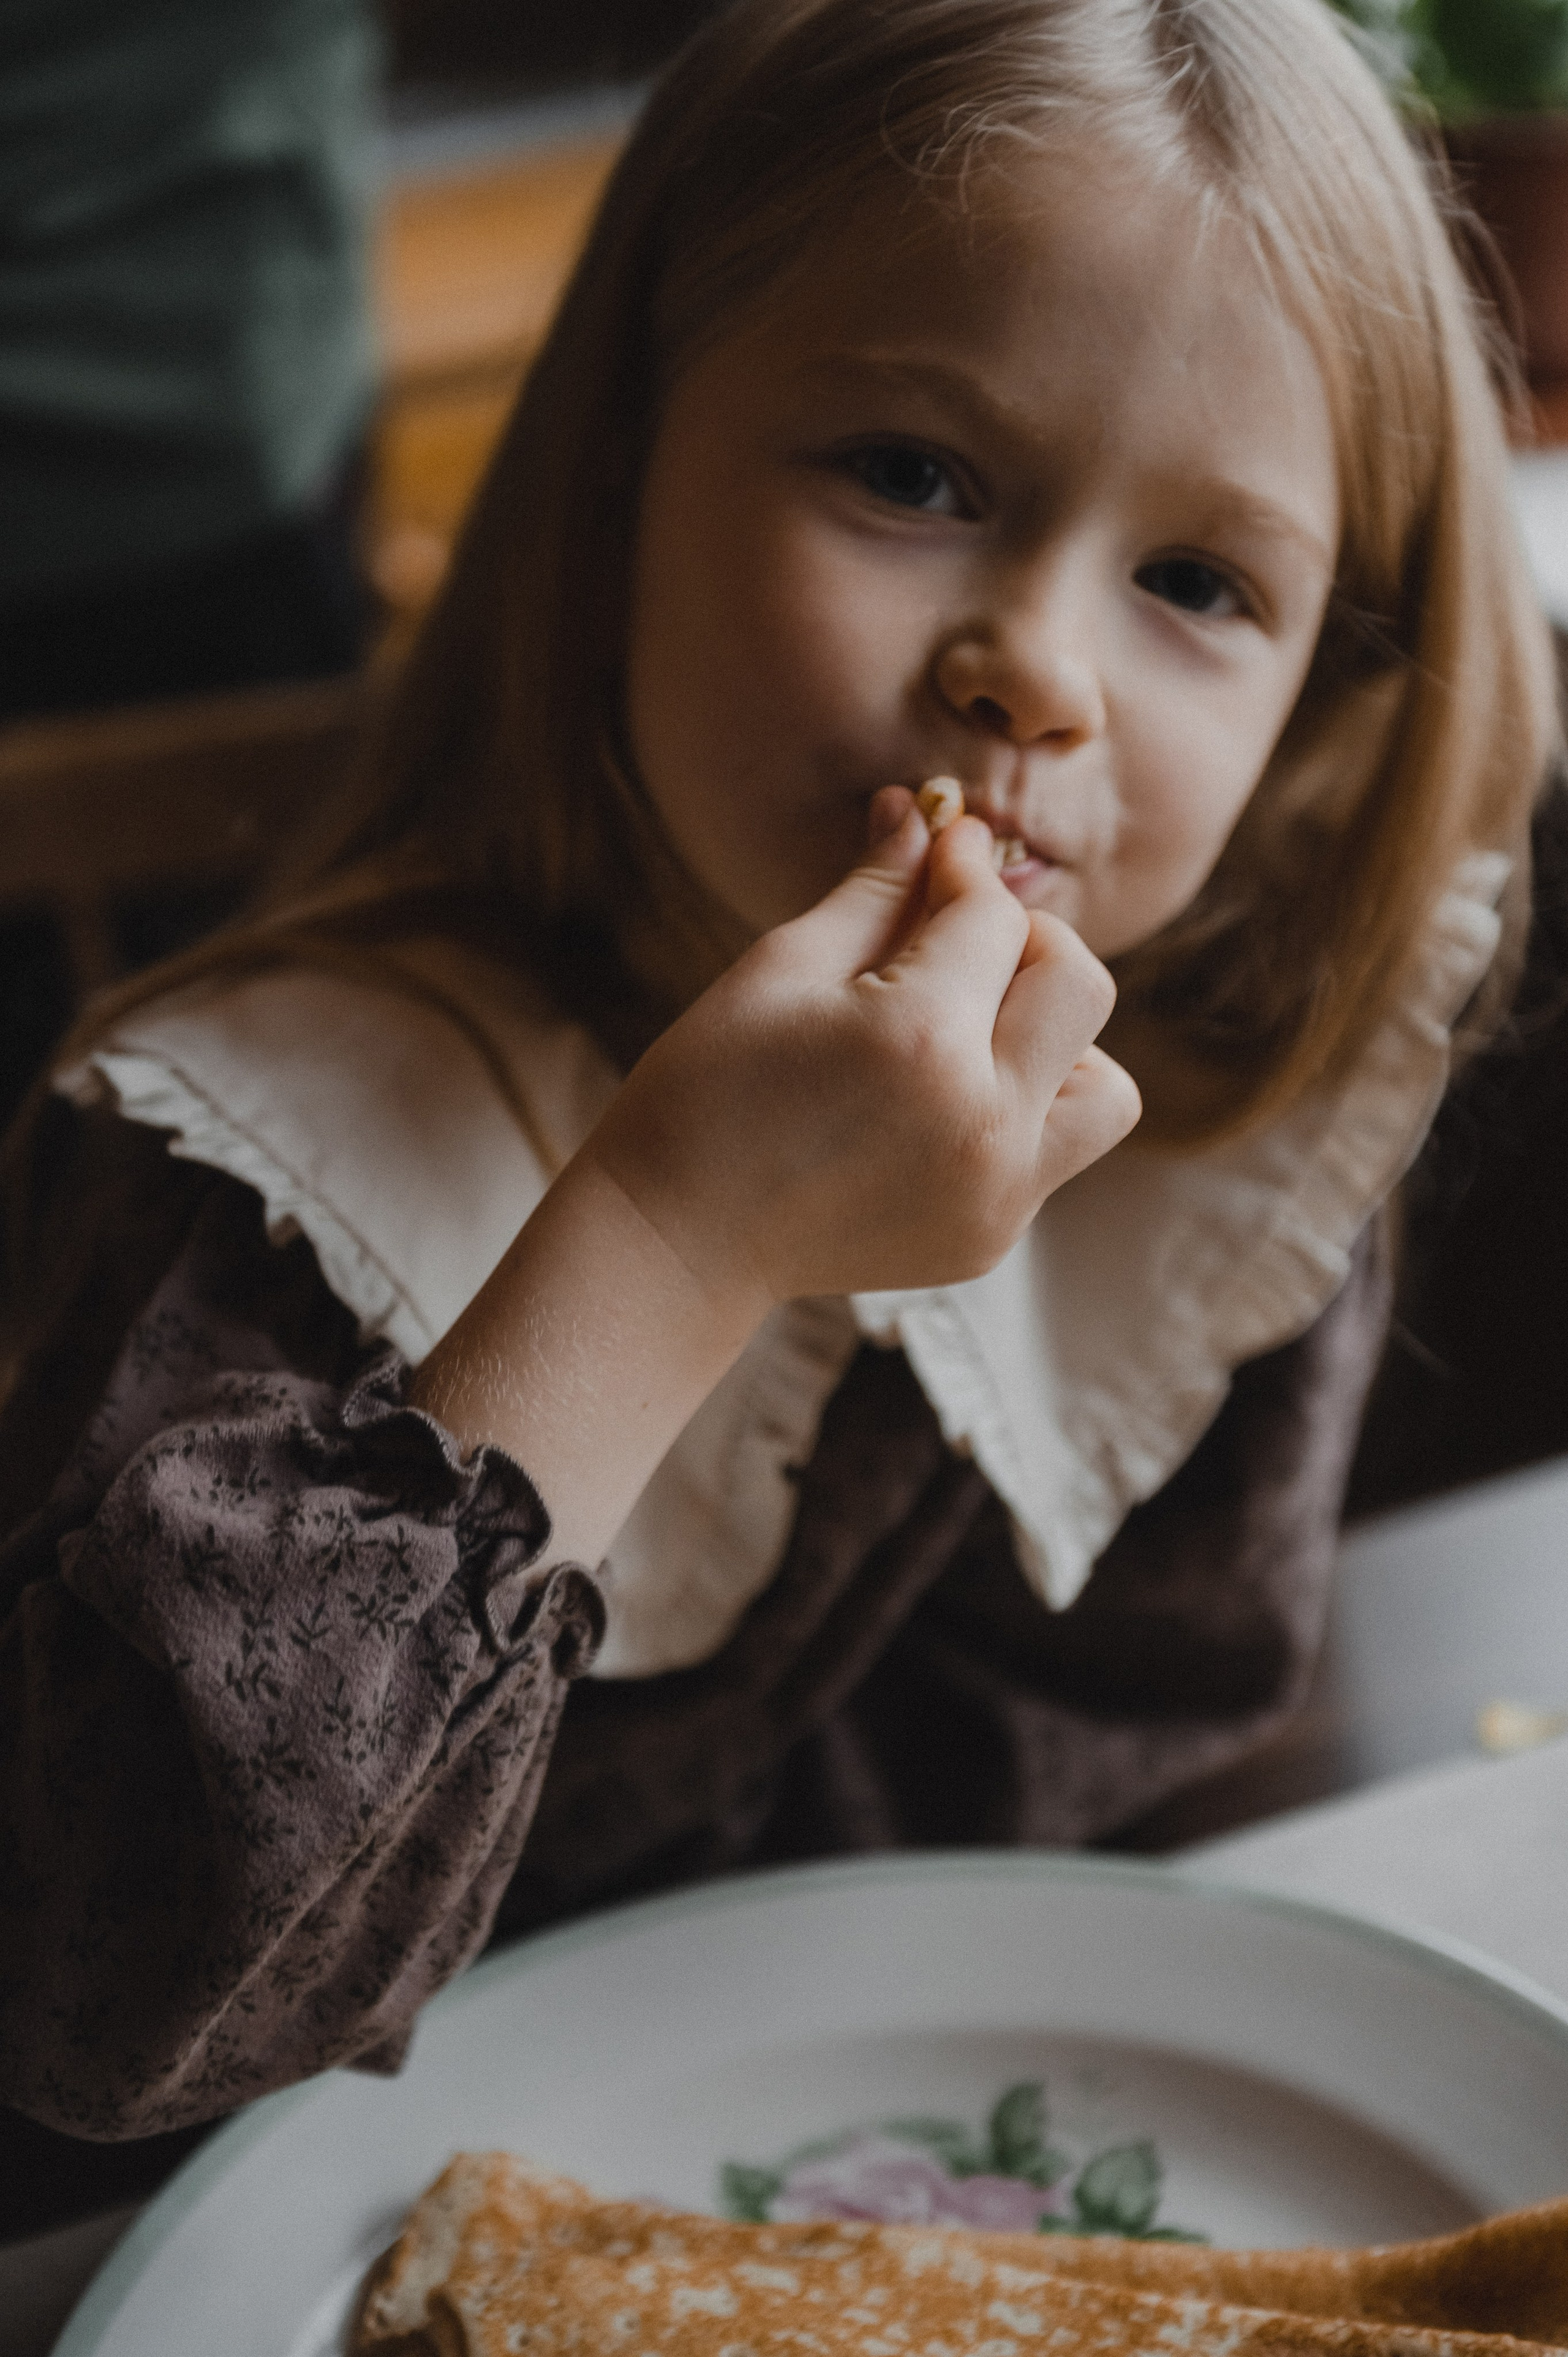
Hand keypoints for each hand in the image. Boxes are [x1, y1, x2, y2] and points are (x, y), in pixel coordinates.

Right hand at [413, 789, 1138, 1567]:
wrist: (678, 1242)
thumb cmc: (707, 1091)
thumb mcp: (782, 969)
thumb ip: (875, 890)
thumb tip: (927, 811)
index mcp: (922, 1040)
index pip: (995, 918)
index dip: (964, 867)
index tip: (939, 847)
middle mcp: (986, 1124)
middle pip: (1079, 987)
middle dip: (1024, 942)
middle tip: (955, 941)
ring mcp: (999, 1194)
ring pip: (1104, 1086)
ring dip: (1054, 1042)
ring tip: (971, 1037)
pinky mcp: (992, 1238)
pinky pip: (1054, 1151)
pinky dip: (1019, 1110)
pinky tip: (934, 1103)